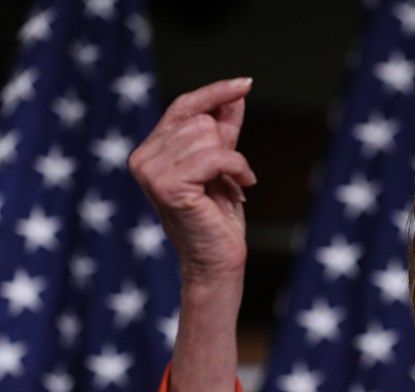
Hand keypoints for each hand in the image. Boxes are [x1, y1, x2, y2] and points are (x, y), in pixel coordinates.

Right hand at [129, 78, 257, 391]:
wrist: (218, 262)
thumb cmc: (219, 220)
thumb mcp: (224, 166)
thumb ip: (225, 129)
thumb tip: (237, 94)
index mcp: (151, 150)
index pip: (184, 106)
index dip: (215, 92)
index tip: (246, 82)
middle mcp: (143, 158)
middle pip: (201, 122)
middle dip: (227, 147)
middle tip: (231, 180)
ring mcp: (150, 171)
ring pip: (209, 138)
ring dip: (234, 163)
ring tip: (232, 188)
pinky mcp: (167, 185)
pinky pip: (215, 156)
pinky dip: (237, 169)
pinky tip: (242, 188)